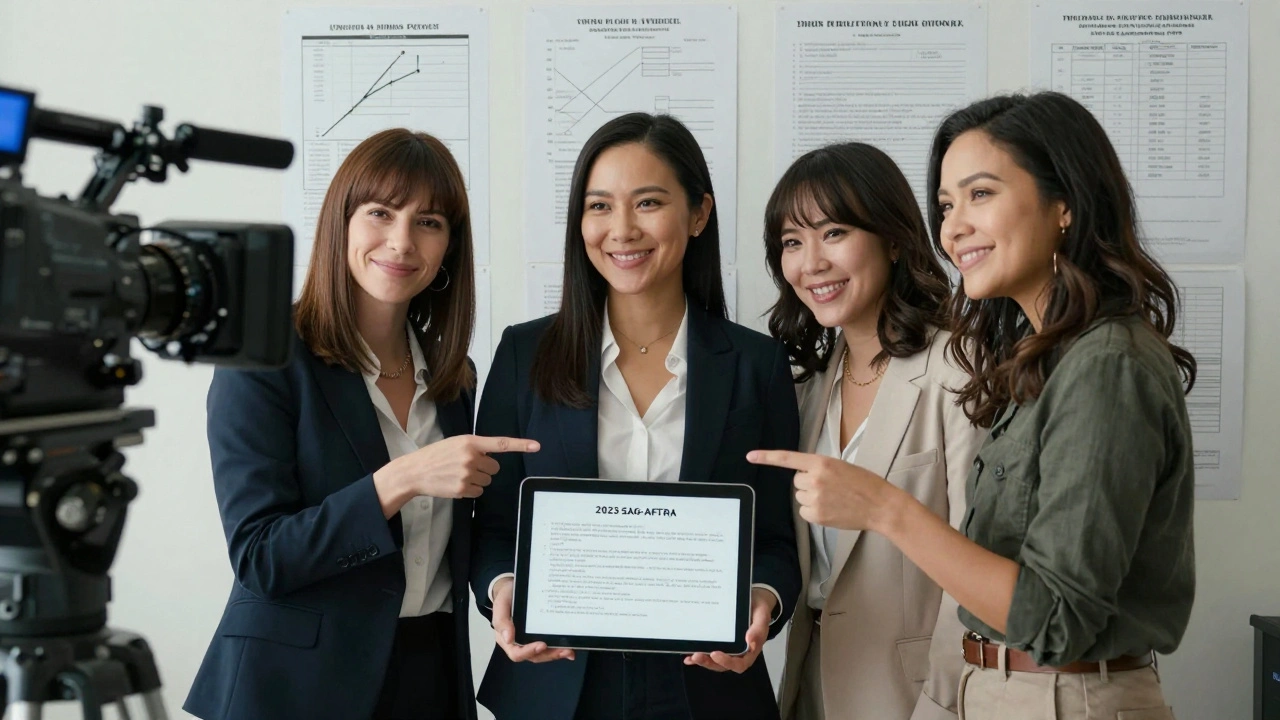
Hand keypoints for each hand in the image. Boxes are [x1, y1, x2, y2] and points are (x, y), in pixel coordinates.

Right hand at [373, 435, 538, 516]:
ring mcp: (467, 474)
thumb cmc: (436, 455)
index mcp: (470, 442)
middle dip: (485, 469)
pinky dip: (470, 490)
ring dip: (477, 480)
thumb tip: (491, 457)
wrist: (415, 471)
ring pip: (487, 481)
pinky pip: (478, 492)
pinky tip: (456, 484)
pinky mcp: (462, 489)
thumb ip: (475, 447)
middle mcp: (471, 457)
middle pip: (495, 468)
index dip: (521, 445)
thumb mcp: (455, 443)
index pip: (501, 443)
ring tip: (458, 474)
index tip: (537, 446)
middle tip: (467, 466)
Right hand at [491, 577, 573, 663]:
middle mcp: (519, 643)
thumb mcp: (501, 605)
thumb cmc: (505, 597)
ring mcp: (530, 639)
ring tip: (569, 651)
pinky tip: (570, 645)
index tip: (542, 645)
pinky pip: (549, 644)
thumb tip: (508, 639)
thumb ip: (502, 621)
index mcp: (507, 640)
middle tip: (564, 651)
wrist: (512, 587)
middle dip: (549, 655)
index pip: (517, 653)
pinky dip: (559, 646)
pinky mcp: (540, 634)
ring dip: (556, 653)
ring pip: (543, 653)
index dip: (529, 652)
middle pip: (534, 656)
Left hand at [684, 588, 774, 672]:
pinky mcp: (720, 642)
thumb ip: (758, 629)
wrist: (755, 600)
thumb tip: (750, 642)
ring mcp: (728, 648)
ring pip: (715, 661)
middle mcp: (739, 652)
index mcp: (751, 649)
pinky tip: (688, 657)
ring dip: (703, 661)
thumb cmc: (759, 609)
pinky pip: (709, 652)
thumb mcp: (762, 615)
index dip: (727, 662)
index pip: (740, 663)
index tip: (716, 654)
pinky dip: (699, 656)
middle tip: (697, 656)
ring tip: (692, 657)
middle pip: (724, 665)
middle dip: (709, 663)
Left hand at [746, 449, 901, 531]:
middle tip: (830, 487)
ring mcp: (816, 499)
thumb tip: (802, 476)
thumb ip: (820, 469)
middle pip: (796, 481)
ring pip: (800, 497)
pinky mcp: (818, 516)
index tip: (750, 456)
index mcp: (821, 462)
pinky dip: (814, 513)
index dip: (767, 457)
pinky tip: (831, 510)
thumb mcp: (841, 467)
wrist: (881, 505)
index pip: (789, 458)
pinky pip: (804, 512)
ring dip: (811, 498)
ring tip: (834, 499)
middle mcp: (815, 479)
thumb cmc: (864, 484)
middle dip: (808, 484)